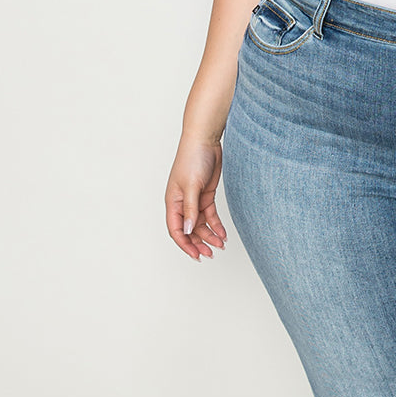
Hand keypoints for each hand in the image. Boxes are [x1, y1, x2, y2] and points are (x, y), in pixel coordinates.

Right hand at [165, 138, 227, 260]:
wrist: (205, 141)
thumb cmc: (192, 158)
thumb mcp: (191, 186)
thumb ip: (190, 209)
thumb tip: (189, 230)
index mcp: (173, 202)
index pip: (176, 229)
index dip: (185, 244)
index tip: (196, 255)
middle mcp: (182, 204)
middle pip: (189, 230)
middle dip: (199, 243)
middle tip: (210, 254)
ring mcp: (194, 200)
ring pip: (201, 225)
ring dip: (209, 236)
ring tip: (220, 245)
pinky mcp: (206, 196)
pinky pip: (210, 216)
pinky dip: (216, 226)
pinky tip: (223, 234)